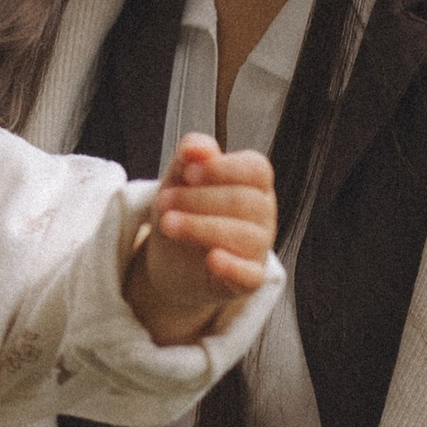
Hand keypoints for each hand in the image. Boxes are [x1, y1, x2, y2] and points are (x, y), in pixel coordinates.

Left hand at [126, 134, 276, 344]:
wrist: (172, 260)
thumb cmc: (184, 211)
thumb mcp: (180, 178)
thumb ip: (191, 155)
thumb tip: (196, 147)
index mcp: (254, 183)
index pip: (256, 169)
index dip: (223, 169)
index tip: (188, 173)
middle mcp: (263, 214)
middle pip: (246, 202)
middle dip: (199, 200)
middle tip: (163, 202)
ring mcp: (259, 247)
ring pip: (245, 236)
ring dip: (201, 228)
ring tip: (168, 225)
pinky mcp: (248, 279)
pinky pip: (251, 275)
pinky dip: (232, 267)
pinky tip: (211, 259)